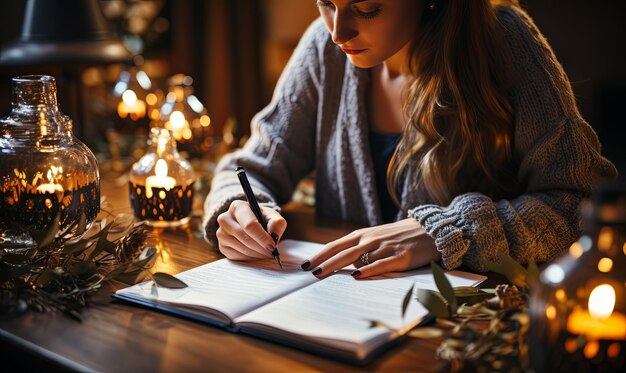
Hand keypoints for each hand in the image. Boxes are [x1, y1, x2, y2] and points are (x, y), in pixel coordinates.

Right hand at [216, 200, 286, 260]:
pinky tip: (257, 254)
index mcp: (237, 207)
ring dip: (257, 254)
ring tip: (267, 253)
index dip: (262, 237)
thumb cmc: (261, 219)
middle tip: (272, 252)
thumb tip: (274, 236)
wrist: (250, 224)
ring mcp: (221, 233)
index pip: (249, 225)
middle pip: (245, 238)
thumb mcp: (272, 216)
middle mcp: (225, 219)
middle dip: (261, 247)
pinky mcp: (222, 246)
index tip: (272, 246)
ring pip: (242, 249)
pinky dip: (250, 258)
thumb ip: (277, 223)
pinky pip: (238, 256)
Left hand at [302, 218, 439, 278]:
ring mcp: (385, 247)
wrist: (431, 229)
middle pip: (342, 251)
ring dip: (337, 265)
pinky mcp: (401, 256)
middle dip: (323, 261)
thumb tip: (338, 263)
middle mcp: (371, 239)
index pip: (336, 245)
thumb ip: (359, 248)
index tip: (304, 265)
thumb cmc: (400, 237)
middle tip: (308, 272)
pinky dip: (369, 270)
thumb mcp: (376, 238)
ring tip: (322, 274)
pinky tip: (357, 276)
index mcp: (363, 235)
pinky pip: (382, 264)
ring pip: (357, 256)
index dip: (319, 254)